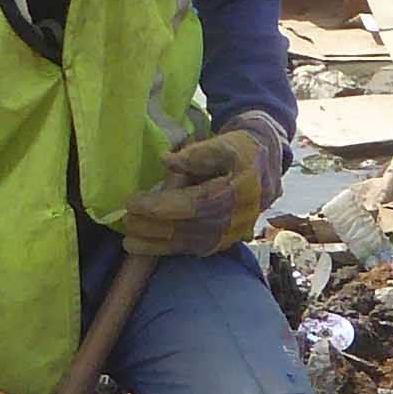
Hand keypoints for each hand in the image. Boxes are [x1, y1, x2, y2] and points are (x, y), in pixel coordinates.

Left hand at [108, 126, 276, 258]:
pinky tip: (144, 248)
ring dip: (156, 243)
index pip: (195, 204)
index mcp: (238, 191)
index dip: (162, 206)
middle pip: (189, 227)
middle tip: (126, 220)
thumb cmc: (241, 151)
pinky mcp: (223, 242)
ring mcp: (231, 234)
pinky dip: (166, 250)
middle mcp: (236, 218)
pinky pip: (192, 249)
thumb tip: (167, 161)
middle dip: (154, 226)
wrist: (266, 167)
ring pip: (189, 243)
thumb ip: (197, 153)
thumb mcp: (225, 143)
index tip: (133, 203)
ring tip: (129, 240)